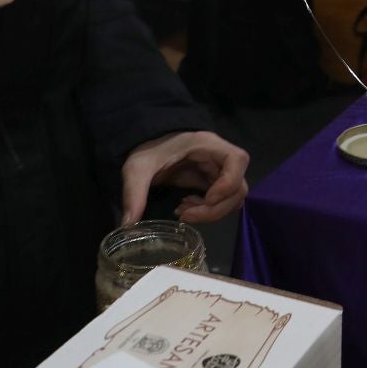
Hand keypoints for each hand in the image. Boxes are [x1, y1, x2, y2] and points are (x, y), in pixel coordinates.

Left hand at [122, 131, 249, 224]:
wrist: (148, 143)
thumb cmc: (147, 148)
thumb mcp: (137, 168)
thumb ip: (134, 194)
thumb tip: (128, 224)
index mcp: (208, 144)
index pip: (238, 159)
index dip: (228, 183)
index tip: (206, 199)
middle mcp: (219, 157)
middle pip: (238, 186)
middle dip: (215, 208)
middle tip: (187, 215)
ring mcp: (218, 170)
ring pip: (233, 197)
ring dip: (212, 211)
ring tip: (185, 212)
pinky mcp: (212, 181)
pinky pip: (222, 200)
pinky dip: (208, 210)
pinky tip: (187, 209)